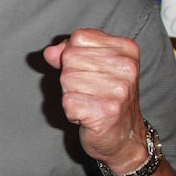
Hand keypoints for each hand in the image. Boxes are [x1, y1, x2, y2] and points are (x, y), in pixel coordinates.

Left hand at [43, 29, 148, 172]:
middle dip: (71, 77)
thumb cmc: (108, 98)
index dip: (73, 55)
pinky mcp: (105, 111)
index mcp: (126, 49)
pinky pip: (67, 101)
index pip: (79, 37)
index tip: (89, 70)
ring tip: (91, 102)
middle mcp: (126, 67)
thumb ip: (69, 52)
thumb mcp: (93, 66)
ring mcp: (118, 90)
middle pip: (70, 58)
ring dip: (72, 94)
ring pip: (66, 79)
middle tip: (90, 91)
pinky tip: (88, 116)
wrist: (126, 138)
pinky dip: (71, 111)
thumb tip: (49, 52)